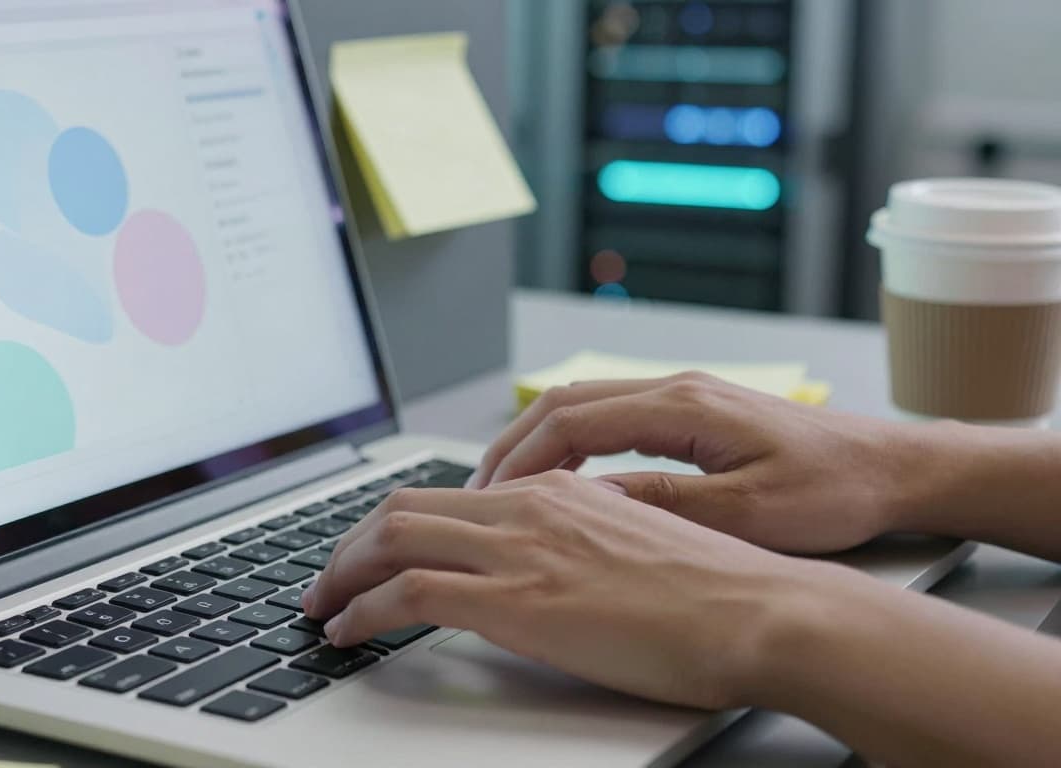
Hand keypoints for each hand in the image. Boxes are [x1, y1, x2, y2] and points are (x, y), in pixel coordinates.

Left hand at [302, 470, 821, 709]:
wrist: (759, 613)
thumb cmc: (715, 593)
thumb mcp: (633, 547)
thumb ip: (577, 545)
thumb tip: (540, 569)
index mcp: (557, 490)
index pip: (447, 494)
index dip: (393, 523)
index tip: (371, 551)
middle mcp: (529, 505)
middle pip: (403, 506)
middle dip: (350, 543)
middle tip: (327, 577)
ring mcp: (520, 548)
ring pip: (394, 538)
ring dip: (342, 573)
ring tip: (322, 606)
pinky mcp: (517, 598)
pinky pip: (410, 594)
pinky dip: (364, 610)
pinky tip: (349, 632)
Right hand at [468, 373, 934, 553]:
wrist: (893, 468)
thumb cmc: (834, 490)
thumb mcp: (747, 512)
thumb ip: (664, 503)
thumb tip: (589, 503)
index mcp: (683, 406)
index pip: (572, 420)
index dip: (521, 458)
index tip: (488, 495)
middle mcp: (677, 388)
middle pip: (564, 401)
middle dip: (513, 444)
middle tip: (477, 492)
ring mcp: (685, 395)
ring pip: (583, 404)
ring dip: (538, 442)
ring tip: (506, 488)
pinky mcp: (695, 412)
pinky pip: (611, 416)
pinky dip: (572, 443)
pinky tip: (564, 479)